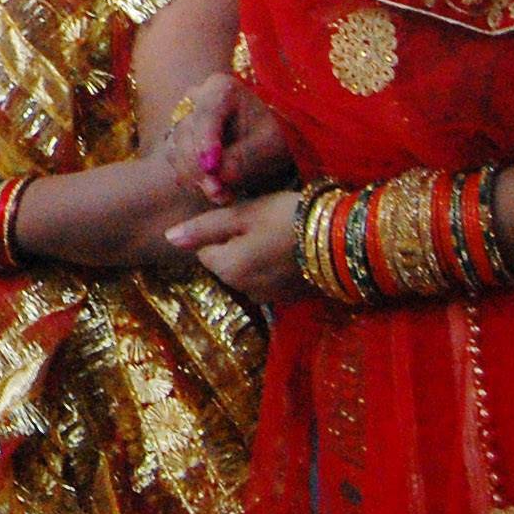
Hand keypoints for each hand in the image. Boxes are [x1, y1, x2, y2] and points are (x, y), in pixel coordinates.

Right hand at [166, 75, 292, 204]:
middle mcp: (195, 98)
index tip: (211, 168)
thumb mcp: (268, 147)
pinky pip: (176, 162)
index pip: (207, 113)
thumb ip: (243, 159)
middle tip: (219, 193)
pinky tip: (216, 189)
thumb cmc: (273, 137)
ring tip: (223, 195)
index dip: (205, 141)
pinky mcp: (176, 140)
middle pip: (186, 134)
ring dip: (196, 176)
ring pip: (176, 150)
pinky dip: (193, 179)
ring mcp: (182, 118)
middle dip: (200, 166)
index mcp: (221, 88)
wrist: (267, 141)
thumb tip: (214, 177)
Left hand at [166, 192, 306, 302]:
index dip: (221, 231)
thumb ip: (204, 227)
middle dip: (237, 245)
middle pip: (225, 262)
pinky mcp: (290, 298)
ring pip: (247, 272)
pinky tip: (293, 252)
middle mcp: (242, 289)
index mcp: (226, 268)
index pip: (204, 250)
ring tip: (281, 236)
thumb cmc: (289, 218)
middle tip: (265, 225)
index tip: (246, 218)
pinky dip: (274, 268)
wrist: (345, 241)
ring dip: (256, 257)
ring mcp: (268, 297)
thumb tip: (168, 237)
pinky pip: (269, 280)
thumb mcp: (244, 214)